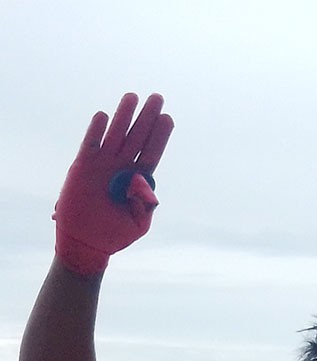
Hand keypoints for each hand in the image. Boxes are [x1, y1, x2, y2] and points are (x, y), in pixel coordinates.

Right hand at [53, 93, 173, 274]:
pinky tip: (104, 116)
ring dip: (124, 116)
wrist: (86, 242)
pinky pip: (91, 144)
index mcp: (137, 180)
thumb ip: (145, 204)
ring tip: (133, 97)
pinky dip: (96, 131)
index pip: (151, 153)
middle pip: (137, 138)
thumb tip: (145, 179)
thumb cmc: (114, 235)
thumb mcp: (137, 224)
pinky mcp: (83, 166)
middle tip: (157, 98)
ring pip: (116, 134)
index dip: (159, 136)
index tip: (168, 118)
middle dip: (147, 118)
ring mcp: (102, 164)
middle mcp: (121, 167)